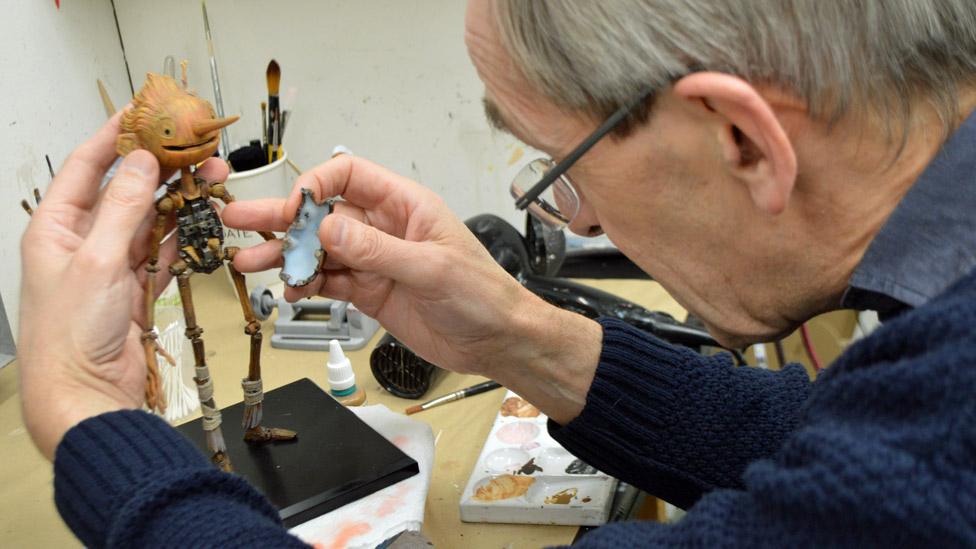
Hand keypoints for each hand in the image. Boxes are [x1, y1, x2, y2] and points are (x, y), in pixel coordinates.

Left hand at [17, 113, 227, 458]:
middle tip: (195, 148)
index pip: (86, 166)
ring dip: (180, 200)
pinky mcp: (137, 289)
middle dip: (162, 168)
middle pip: (126, 190)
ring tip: (211, 178)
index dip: (115, 136)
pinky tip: (202, 220)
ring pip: (151, 220)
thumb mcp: (96, 262)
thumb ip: (123, 209)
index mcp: (56, 229)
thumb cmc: (70, 337)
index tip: (143, 112)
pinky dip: (183, 236)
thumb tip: (142, 163)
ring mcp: (112, 266)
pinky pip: (164, 252)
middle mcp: (83, 242)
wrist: (86, 397)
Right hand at [222, 156, 602, 422]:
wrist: (497, 340)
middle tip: (239, 220)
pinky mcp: (370, 291)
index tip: (293, 208)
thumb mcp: (431, 269)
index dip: (316, 186)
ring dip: (286, 256)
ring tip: (249, 263)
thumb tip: (328, 231)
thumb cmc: (483, 294)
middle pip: (323, 214)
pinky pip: (329, 281)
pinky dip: (306, 285)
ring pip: (319, 251)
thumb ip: (377, 251)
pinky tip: (289, 291)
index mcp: (405, 206)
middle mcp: (385, 228)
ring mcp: (374, 261)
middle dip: (281, 216)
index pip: (349, 176)